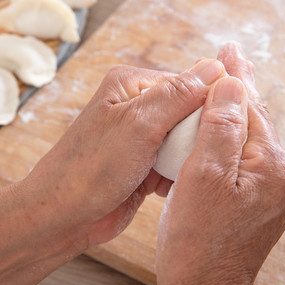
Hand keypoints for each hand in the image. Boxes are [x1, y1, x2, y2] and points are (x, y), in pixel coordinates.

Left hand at [25, 59, 226, 250]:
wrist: (63, 218)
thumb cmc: (90, 168)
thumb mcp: (139, 124)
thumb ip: (179, 95)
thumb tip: (216, 67)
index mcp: (131, 84)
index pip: (189, 82)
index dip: (209, 103)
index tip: (222, 125)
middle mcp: (137, 107)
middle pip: (191, 112)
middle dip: (198, 134)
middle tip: (200, 154)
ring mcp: (141, 138)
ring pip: (186, 141)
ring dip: (189, 157)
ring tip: (180, 172)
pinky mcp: (145, 165)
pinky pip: (176, 163)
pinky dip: (179, 175)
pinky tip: (169, 187)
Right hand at [156, 42, 284, 284]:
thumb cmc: (197, 241)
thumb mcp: (204, 175)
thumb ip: (221, 125)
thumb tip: (232, 83)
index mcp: (273, 166)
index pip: (251, 108)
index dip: (235, 78)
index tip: (229, 50)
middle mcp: (282, 178)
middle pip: (254, 122)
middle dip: (237, 92)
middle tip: (231, 59)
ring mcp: (275, 193)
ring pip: (249, 142)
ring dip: (232, 115)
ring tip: (223, 88)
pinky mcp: (261, 206)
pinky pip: (246, 162)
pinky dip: (231, 142)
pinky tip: (220, 132)